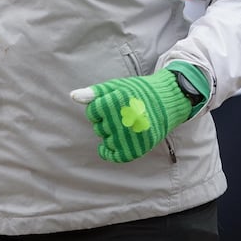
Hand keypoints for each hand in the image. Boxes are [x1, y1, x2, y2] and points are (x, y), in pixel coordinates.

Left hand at [69, 61, 206, 163]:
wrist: (167, 101)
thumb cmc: (138, 92)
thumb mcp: (116, 86)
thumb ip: (94, 92)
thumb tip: (73, 96)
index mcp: (117, 102)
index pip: (93, 111)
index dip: (99, 108)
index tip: (112, 105)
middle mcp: (124, 119)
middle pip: (99, 126)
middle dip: (106, 121)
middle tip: (121, 114)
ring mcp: (131, 135)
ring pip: (106, 140)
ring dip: (110, 134)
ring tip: (124, 125)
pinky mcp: (138, 147)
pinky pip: (115, 155)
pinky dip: (110, 151)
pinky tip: (113, 145)